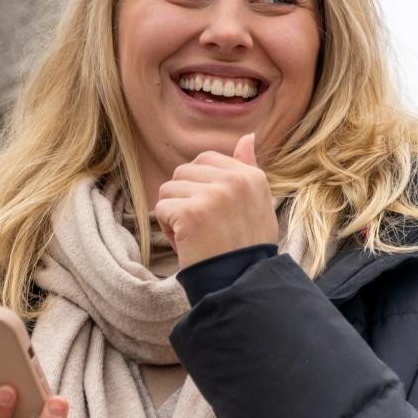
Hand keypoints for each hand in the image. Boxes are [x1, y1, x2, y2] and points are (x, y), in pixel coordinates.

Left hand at [154, 133, 279, 266]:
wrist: (242, 281)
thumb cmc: (245, 244)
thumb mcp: (256, 202)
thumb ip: (247, 167)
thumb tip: (247, 136)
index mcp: (251, 176)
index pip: (204, 160)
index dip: (199, 186)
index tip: (215, 211)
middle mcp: (234, 180)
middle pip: (182, 173)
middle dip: (184, 199)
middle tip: (206, 226)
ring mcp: (212, 195)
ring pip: (168, 190)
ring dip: (175, 214)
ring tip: (198, 234)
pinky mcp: (191, 212)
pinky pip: (161, 209)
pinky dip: (169, 229)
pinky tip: (189, 242)